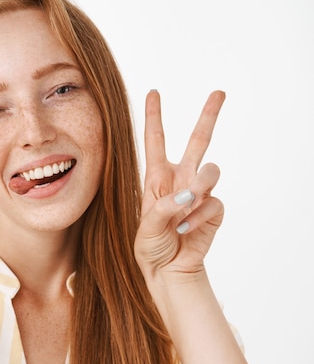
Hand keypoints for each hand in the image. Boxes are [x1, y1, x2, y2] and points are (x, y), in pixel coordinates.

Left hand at [134, 90, 224, 285]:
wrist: (167, 271)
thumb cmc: (150, 247)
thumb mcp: (144, 228)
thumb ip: (162, 209)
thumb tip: (186, 195)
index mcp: (156, 179)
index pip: (155, 141)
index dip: (154, 117)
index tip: (153, 92)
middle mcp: (180, 181)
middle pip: (198, 141)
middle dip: (208, 116)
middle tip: (219, 93)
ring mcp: (198, 194)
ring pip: (211, 170)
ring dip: (200, 184)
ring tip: (188, 202)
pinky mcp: (213, 210)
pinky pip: (213, 202)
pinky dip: (198, 215)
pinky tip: (184, 229)